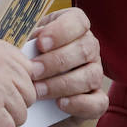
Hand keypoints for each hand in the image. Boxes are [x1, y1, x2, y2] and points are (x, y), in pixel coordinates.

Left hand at [28, 8, 106, 126]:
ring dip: (62, 85)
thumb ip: (31, 43)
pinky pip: (98, 102)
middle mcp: (90, 47)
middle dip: (56, 62)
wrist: (34, 87)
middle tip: (34, 71)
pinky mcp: (97, 99)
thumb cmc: (31, 58)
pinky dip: (79, 103)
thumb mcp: (29, 44)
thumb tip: (29, 49)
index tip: (40, 43)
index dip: (61, 31)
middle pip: (84, 49)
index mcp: (75, 27)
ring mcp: (96, 72)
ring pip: (91, 76)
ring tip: (38, 91)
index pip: (78, 22)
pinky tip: (59, 104)